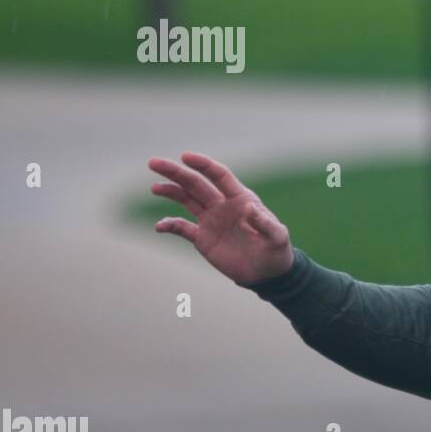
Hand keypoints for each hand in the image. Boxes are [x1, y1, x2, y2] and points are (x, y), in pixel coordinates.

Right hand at [148, 151, 293, 285]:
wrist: (267, 274)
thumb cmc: (276, 251)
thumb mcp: (277, 237)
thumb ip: (265, 224)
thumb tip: (250, 209)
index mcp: (241, 199)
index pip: (219, 176)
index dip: (203, 165)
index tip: (185, 156)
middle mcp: (223, 205)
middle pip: (196, 183)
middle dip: (176, 172)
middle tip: (153, 163)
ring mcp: (211, 220)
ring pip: (186, 199)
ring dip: (169, 191)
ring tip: (154, 187)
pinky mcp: (202, 238)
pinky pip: (181, 228)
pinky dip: (169, 225)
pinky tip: (159, 227)